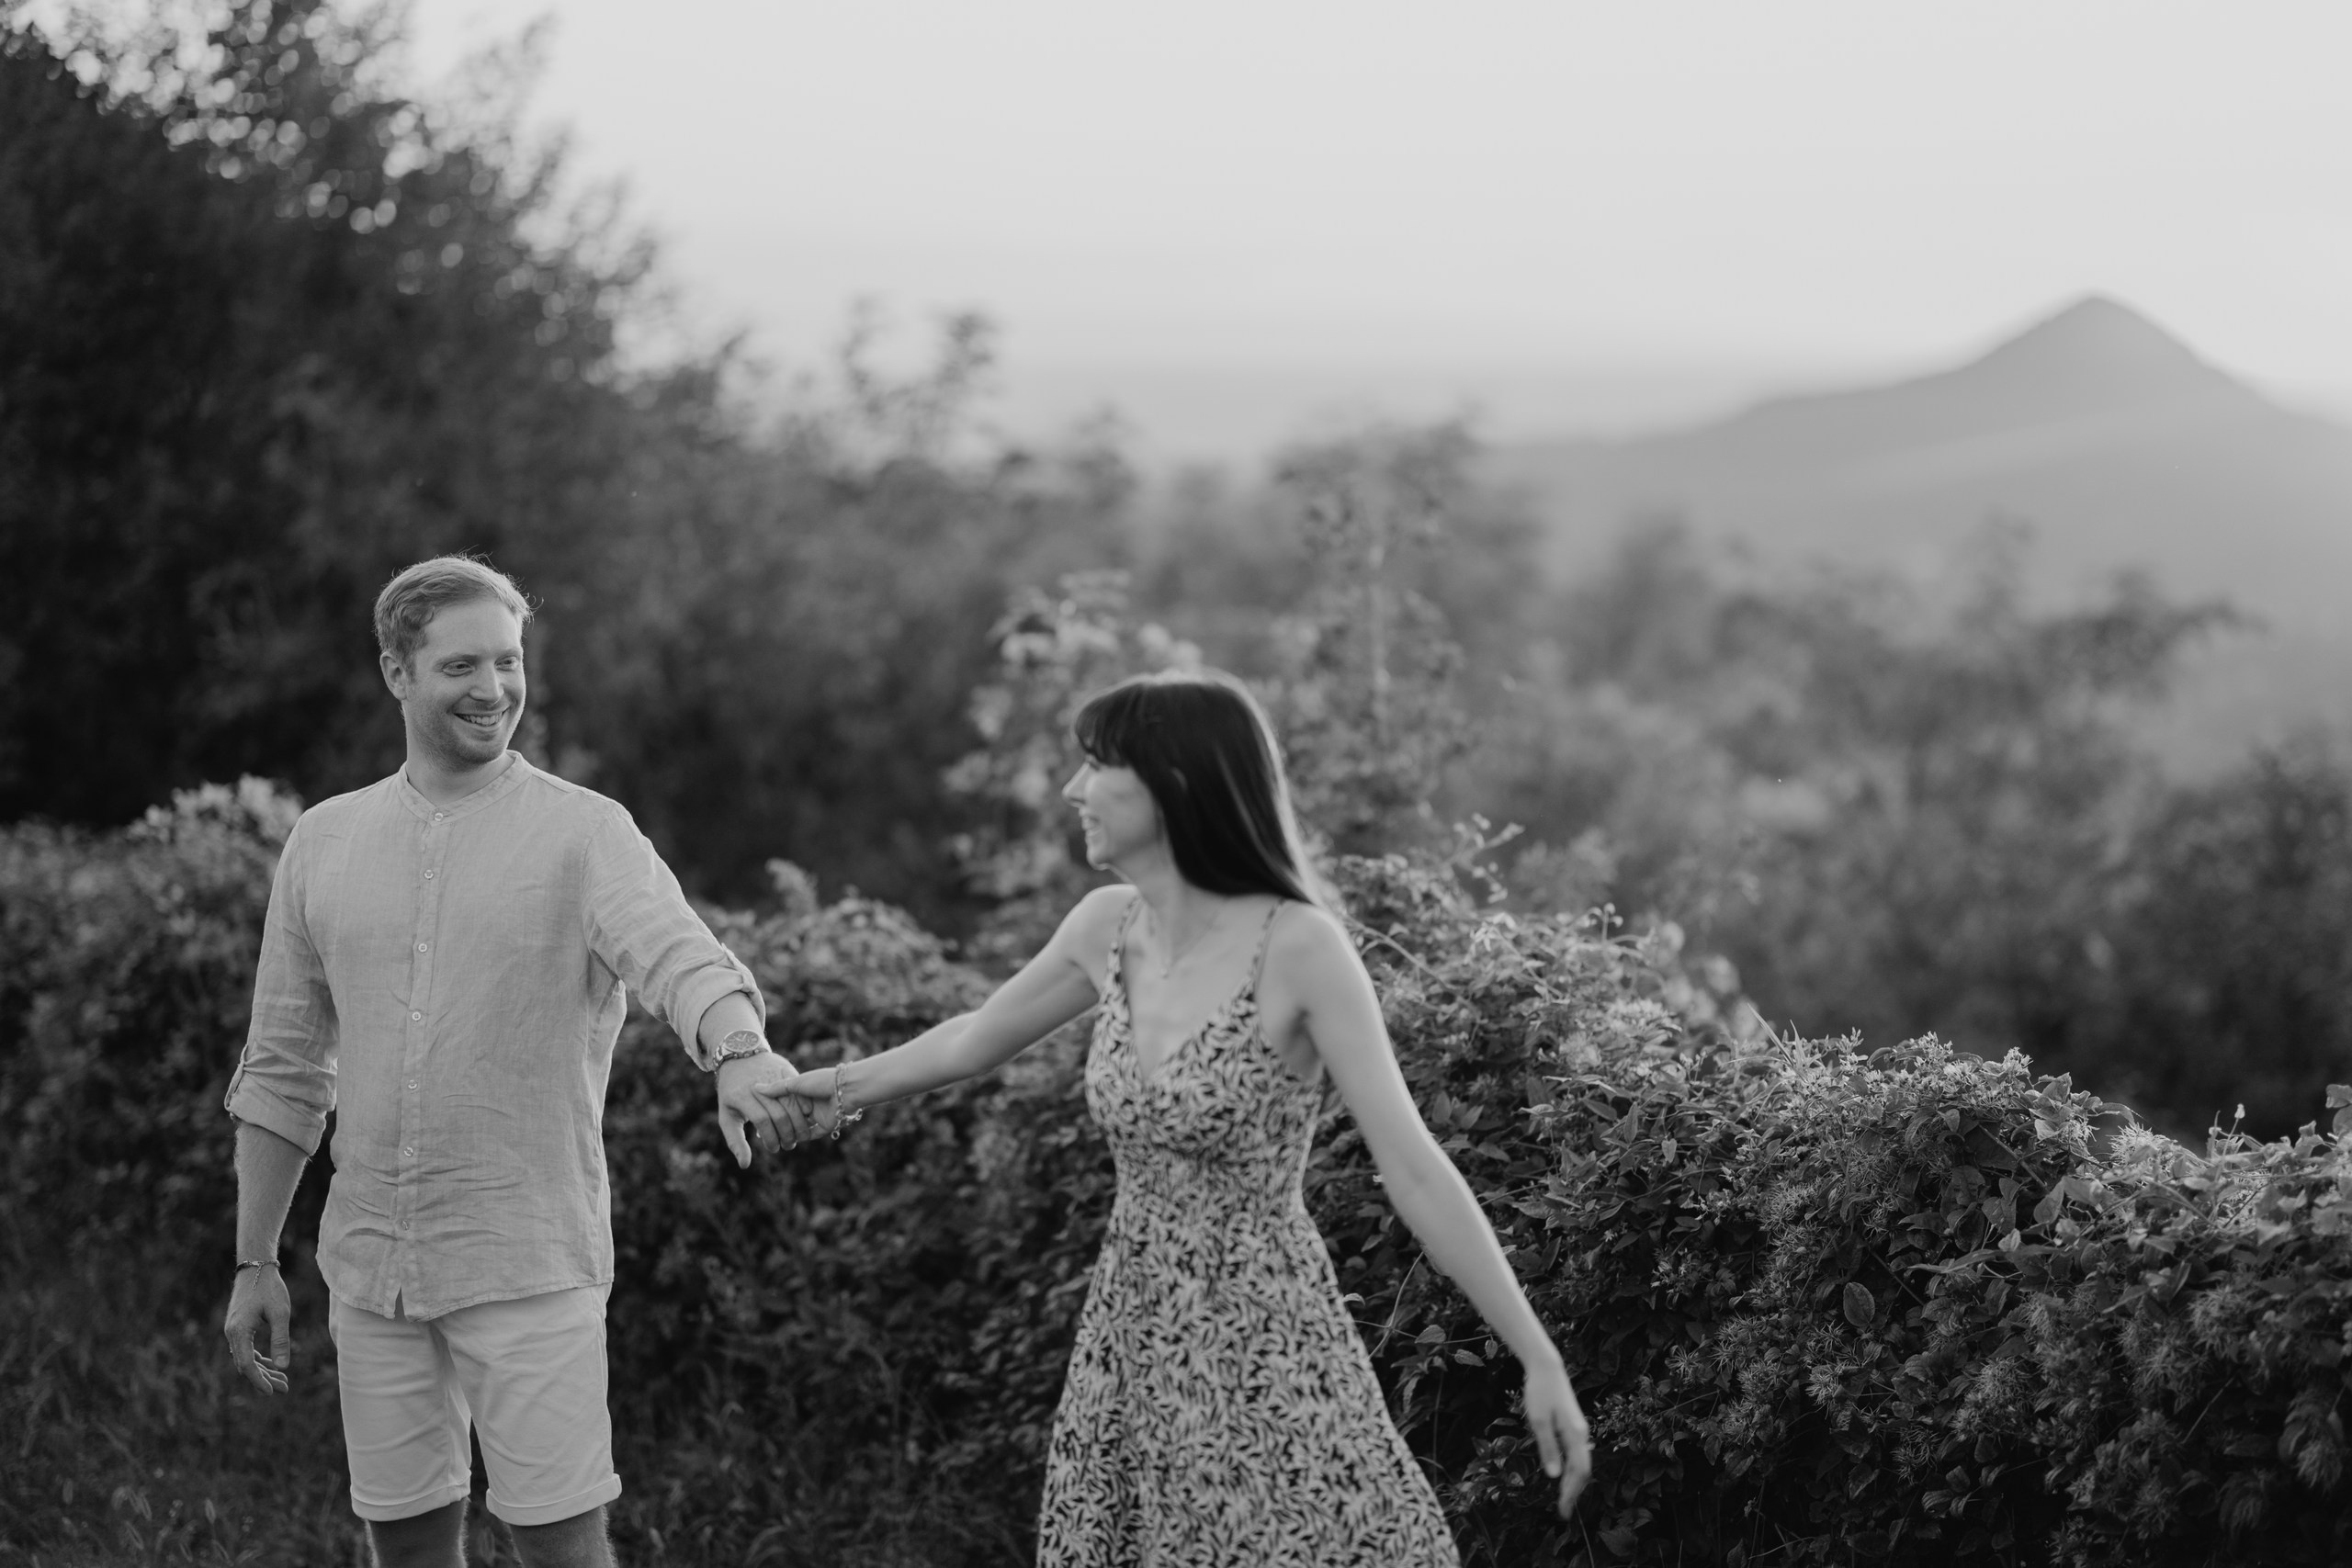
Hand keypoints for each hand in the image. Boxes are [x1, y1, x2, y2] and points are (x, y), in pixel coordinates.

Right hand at [223, 1263, 291, 1395]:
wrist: (255, 1267)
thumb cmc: (269, 1288)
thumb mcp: (280, 1314)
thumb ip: (280, 1340)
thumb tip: (282, 1367)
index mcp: (239, 1332)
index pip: (246, 1365)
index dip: (259, 1380)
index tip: (271, 1392)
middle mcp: (232, 1334)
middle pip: (246, 1365)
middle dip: (265, 1378)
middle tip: (285, 1389)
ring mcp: (233, 1331)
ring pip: (246, 1358)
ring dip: (263, 1370)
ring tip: (283, 1381)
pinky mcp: (238, 1327)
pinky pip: (246, 1349)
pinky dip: (259, 1359)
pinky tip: (272, 1365)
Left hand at [716, 1053, 813, 1165]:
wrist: (739, 1056)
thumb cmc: (732, 1092)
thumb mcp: (727, 1116)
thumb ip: (735, 1141)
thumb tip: (745, 1165)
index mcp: (741, 1095)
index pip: (762, 1120)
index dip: (770, 1138)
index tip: (773, 1149)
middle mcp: (758, 1084)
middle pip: (780, 1113)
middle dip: (786, 1134)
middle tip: (788, 1146)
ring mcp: (773, 1075)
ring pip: (793, 1103)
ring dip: (798, 1124)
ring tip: (796, 1137)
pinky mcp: (786, 1069)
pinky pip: (800, 1091)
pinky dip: (805, 1108)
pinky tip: (804, 1120)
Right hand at [758, 1066, 843, 1139]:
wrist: (845, 1088)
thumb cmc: (820, 1081)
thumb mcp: (795, 1082)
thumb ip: (776, 1088)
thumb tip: (755, 1088)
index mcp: (803, 1091)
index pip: (784, 1103)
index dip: (772, 1109)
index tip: (759, 1114)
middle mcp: (810, 1104)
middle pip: (792, 1117)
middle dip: (780, 1125)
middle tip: (764, 1131)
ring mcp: (818, 1115)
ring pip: (801, 1128)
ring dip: (790, 1133)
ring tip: (775, 1138)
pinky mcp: (826, 1126)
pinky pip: (812, 1134)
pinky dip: (802, 1138)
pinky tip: (788, 1141)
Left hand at [1524, 1359, 1592, 1517]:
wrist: (1547, 1368)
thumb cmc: (1540, 1392)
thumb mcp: (1538, 1422)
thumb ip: (1548, 1448)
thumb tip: (1555, 1477)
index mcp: (1574, 1435)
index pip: (1578, 1472)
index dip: (1572, 1493)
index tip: (1563, 1510)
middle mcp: (1581, 1434)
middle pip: (1583, 1471)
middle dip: (1574, 1492)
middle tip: (1563, 1511)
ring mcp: (1579, 1430)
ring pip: (1581, 1463)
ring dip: (1573, 1482)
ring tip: (1563, 1498)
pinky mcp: (1574, 1426)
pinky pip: (1577, 1454)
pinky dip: (1572, 1470)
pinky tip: (1563, 1476)